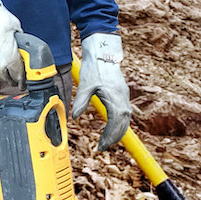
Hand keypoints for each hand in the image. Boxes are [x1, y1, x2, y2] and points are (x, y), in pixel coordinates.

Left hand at [74, 33, 131, 150]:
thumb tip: (74, 117)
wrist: (103, 52)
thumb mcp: (86, 84)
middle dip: (114, 137)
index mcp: (115, 97)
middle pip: (123, 123)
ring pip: (126, 119)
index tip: (102, 145)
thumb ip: (81, 101)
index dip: (109, 136)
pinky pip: (125, 113)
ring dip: (118, 131)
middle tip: (103, 147)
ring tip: (108, 141)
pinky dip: (120, 123)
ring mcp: (124, 95)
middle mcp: (122, 98)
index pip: (115, 122)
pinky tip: (113, 127)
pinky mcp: (122, 93)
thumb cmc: (95, 67)